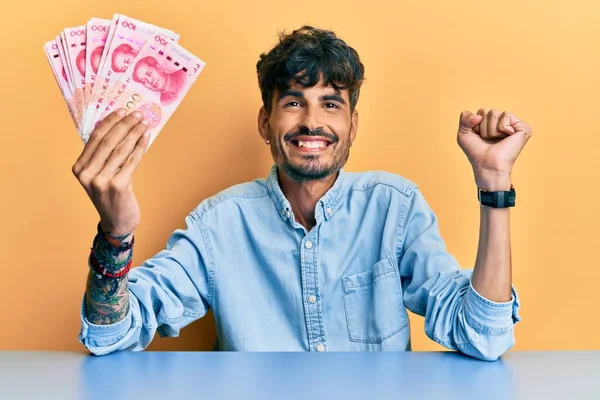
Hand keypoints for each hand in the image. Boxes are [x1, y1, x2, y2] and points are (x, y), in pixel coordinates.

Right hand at [72, 109, 149, 235]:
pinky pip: (131, 161)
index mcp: (79, 168)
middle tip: (138, 114)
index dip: (110, 122)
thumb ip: (105, 156)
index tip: (123, 110)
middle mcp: (87, 174)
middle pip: (109, 141)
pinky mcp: (117, 186)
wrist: (117, 222)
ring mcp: (100, 181)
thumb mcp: (101, 174)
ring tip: (145, 123)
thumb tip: (122, 127)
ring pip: (121, 149)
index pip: (95, 138)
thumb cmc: (111, 196)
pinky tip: (146, 137)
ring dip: (135, 133)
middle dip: (125, 124)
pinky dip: (140, 147)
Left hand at [456, 109, 531, 190]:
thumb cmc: (476, 152)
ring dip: (490, 130)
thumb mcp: (464, 133)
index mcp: (493, 123)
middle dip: (483, 127)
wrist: (486, 165)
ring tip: (495, 140)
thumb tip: (478, 116)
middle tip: (488, 140)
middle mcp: (505, 122)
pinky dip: (501, 128)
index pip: (481, 112)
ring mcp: (514, 125)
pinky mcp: (523, 127)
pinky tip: (506, 138)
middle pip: (487, 112)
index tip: (480, 138)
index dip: (475, 125)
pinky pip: (506, 115)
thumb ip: (465, 117)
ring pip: (494, 113)